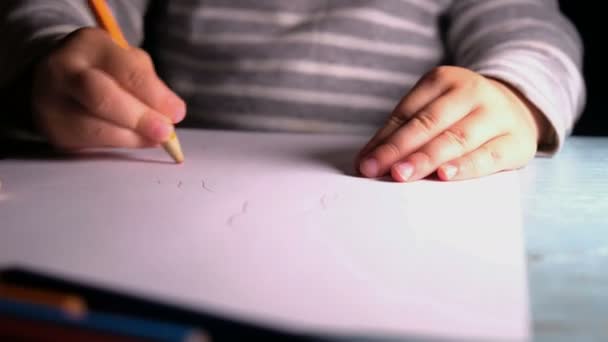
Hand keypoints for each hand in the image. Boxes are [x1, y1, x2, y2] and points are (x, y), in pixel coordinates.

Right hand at [31, 28, 185, 149]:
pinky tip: (133, 140)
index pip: (126, 70)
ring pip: (94, 127)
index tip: (177, 113)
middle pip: (102, 97)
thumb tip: (172, 114)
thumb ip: (150, 85)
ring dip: (132, 137)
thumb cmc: (105, 69)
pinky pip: (90, 144)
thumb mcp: (128, 62)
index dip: (155, 95)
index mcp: (90, 45)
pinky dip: (118, 144)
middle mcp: (63, 70)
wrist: (59, 79)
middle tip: (165, 132)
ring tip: (154, 138)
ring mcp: (51, 102)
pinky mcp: (54, 130)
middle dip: (139, 118)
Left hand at [356, 66, 548, 181]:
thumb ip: (402, 132)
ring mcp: (497, 115)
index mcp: (444, 79)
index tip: (365, 163)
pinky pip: (488, 156)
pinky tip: (445, 176)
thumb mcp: (434, 110)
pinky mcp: (516, 142)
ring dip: (426, 158)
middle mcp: (472, 92)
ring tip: (402, 174)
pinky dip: (465, 166)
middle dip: (400, 148)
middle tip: (377, 169)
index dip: (384, 139)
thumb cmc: (462, 115)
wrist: (518, 108)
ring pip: (457, 138)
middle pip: (429, 123)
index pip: (408, 112)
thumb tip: (366, 160)